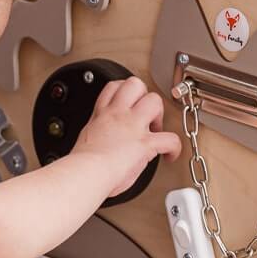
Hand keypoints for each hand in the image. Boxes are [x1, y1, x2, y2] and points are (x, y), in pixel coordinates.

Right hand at [74, 76, 181, 196]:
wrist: (86, 172)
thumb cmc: (82, 164)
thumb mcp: (86, 138)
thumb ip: (99, 133)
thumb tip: (102, 142)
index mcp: (102, 114)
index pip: (114, 87)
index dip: (125, 91)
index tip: (129, 103)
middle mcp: (118, 115)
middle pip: (136, 84)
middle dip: (145, 96)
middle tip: (145, 116)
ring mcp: (133, 126)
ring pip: (155, 100)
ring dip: (160, 115)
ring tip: (156, 130)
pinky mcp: (145, 143)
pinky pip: (171, 139)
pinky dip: (174, 148)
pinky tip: (170, 155)